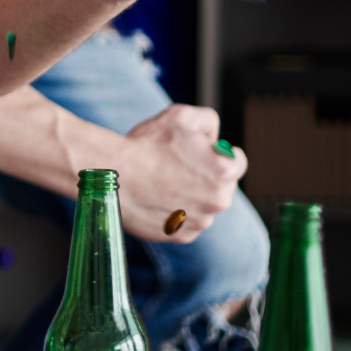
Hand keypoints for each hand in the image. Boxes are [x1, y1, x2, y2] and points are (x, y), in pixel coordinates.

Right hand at [113, 103, 248, 242]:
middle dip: (207, 175)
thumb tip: (214, 138)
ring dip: (191, 195)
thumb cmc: (146, 145)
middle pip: (223, 186)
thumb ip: (209, 120)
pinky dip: (175, 212)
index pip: (238, 161)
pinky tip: (157, 197)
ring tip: (163, 181)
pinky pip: (186, 222)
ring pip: (204, 205)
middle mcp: (218, 201)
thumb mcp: (182, 115)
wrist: (113, 174)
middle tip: (177, 165)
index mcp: (224, 172)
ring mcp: (199, 222)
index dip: (218, 152)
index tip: (201, 152)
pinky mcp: (180, 236)